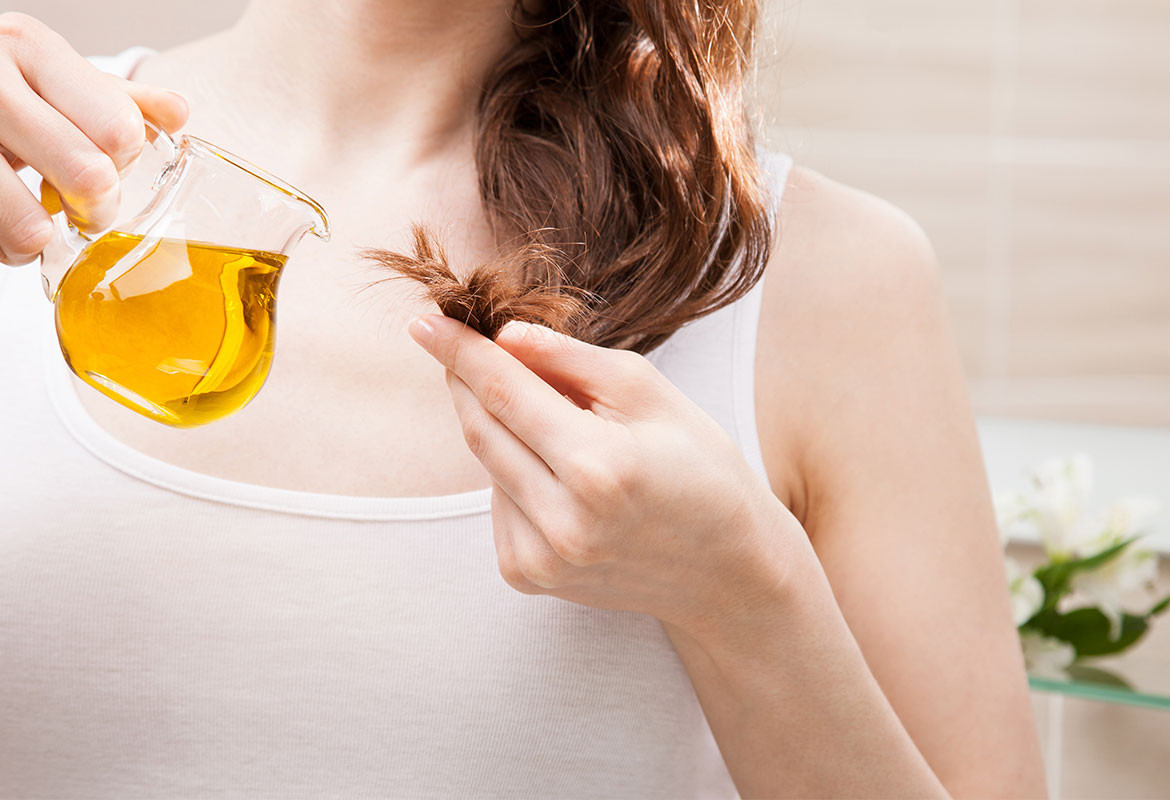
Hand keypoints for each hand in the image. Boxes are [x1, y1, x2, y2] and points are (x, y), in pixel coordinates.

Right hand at [0, 13, 188, 264]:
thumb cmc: (4, 92)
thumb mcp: (55, 80)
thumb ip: (115, 98)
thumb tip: (178, 113)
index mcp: (32, 50)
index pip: (119, 127)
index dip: (124, 162)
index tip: (111, 169)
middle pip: (88, 174)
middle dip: (98, 209)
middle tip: (87, 211)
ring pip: (31, 220)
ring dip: (43, 237)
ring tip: (40, 229)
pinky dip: (10, 248)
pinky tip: (10, 231)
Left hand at [408, 313, 797, 636]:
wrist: (725, 570)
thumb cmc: (701, 468)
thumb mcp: (651, 395)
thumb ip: (572, 361)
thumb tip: (504, 338)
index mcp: (599, 467)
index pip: (504, 392)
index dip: (458, 350)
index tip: (423, 320)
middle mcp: (562, 520)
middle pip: (481, 427)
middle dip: (465, 379)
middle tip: (464, 344)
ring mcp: (541, 558)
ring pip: (487, 464)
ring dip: (501, 427)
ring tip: (561, 426)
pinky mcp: (529, 577)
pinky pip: (498, 503)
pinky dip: (514, 473)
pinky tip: (560, 476)